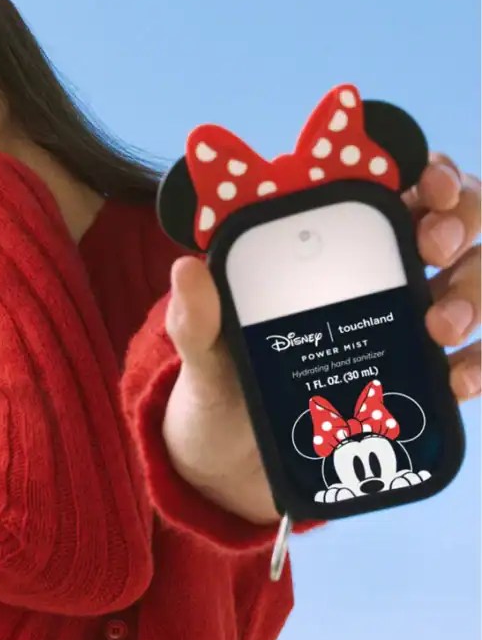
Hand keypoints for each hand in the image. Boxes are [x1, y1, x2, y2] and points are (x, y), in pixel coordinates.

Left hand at [162, 154, 481, 524]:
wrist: (232, 466)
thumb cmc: (219, 391)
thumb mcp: (203, 354)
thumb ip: (198, 318)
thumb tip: (187, 270)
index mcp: (324, 252)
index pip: (391, 188)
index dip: (425, 173)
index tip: (428, 185)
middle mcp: (375, 278)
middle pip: (451, 224)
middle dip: (459, 222)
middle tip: (431, 250)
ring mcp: (402, 326)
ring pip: (470, 283)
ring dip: (472, 294)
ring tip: (439, 327)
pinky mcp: (415, 379)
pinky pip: (468, 359)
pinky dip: (477, 364)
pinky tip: (458, 379)